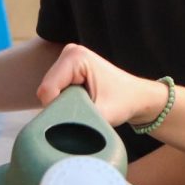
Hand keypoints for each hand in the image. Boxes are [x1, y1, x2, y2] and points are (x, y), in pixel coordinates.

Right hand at [36, 44, 166, 126]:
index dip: (56, 110)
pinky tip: (81, 104)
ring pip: (49, 93)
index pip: (47, 89)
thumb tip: (56, 132)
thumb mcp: (101, 114)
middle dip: (59, 107)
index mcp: (75, 57)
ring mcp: (67, 59)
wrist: (137, 96)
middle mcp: (69, 53)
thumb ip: (76, 121)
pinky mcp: (67, 69)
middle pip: (46, 90)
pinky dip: (64, 103)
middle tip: (82, 113)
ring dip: (62, 106)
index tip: (75, 118)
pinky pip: (54, 92)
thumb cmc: (124, 102)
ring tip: (83, 108)